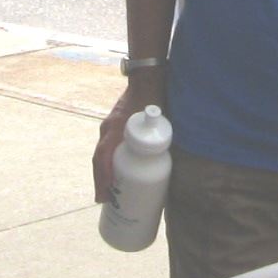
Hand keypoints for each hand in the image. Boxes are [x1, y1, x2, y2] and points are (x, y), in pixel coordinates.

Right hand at [91, 77, 163, 202]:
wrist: (145, 78)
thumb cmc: (153, 97)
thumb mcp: (159, 118)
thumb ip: (165, 137)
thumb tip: (178, 164)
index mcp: (115, 128)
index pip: (103, 156)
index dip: (103, 176)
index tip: (106, 192)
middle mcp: (107, 129)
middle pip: (99, 159)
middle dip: (100, 181)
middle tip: (104, 200)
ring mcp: (108, 127)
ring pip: (101, 154)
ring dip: (102, 173)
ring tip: (107, 192)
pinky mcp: (112, 128)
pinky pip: (106, 148)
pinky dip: (106, 163)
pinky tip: (113, 174)